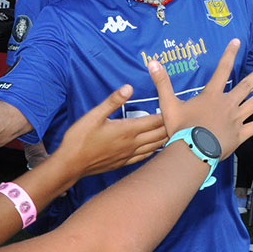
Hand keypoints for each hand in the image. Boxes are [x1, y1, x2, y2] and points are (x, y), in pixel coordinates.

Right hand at [52, 92, 167, 176]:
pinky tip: (157, 148)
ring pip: (155, 146)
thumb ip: (112, 101)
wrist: (70, 165)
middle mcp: (132, 143)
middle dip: (171, 126)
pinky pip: (146, 156)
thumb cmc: (80, 138)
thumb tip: (128, 87)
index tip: (177, 106)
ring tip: (176, 132)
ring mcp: (129, 155)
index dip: (167, 113)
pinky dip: (155, 150)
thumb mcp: (93, 115)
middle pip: (159, 134)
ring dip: (166, 138)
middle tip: (181, 119)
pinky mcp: (124, 163)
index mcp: (128, 130)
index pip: (155, 120)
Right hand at [145, 39, 252, 156]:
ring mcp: (236, 119)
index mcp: (212, 96)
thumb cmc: (180, 131)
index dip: (229, 54)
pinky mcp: (240, 134)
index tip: (237, 42)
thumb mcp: (168, 105)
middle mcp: (228, 104)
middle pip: (247, 84)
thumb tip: (152, 63)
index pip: (222, 70)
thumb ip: (162, 83)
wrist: (192, 153)